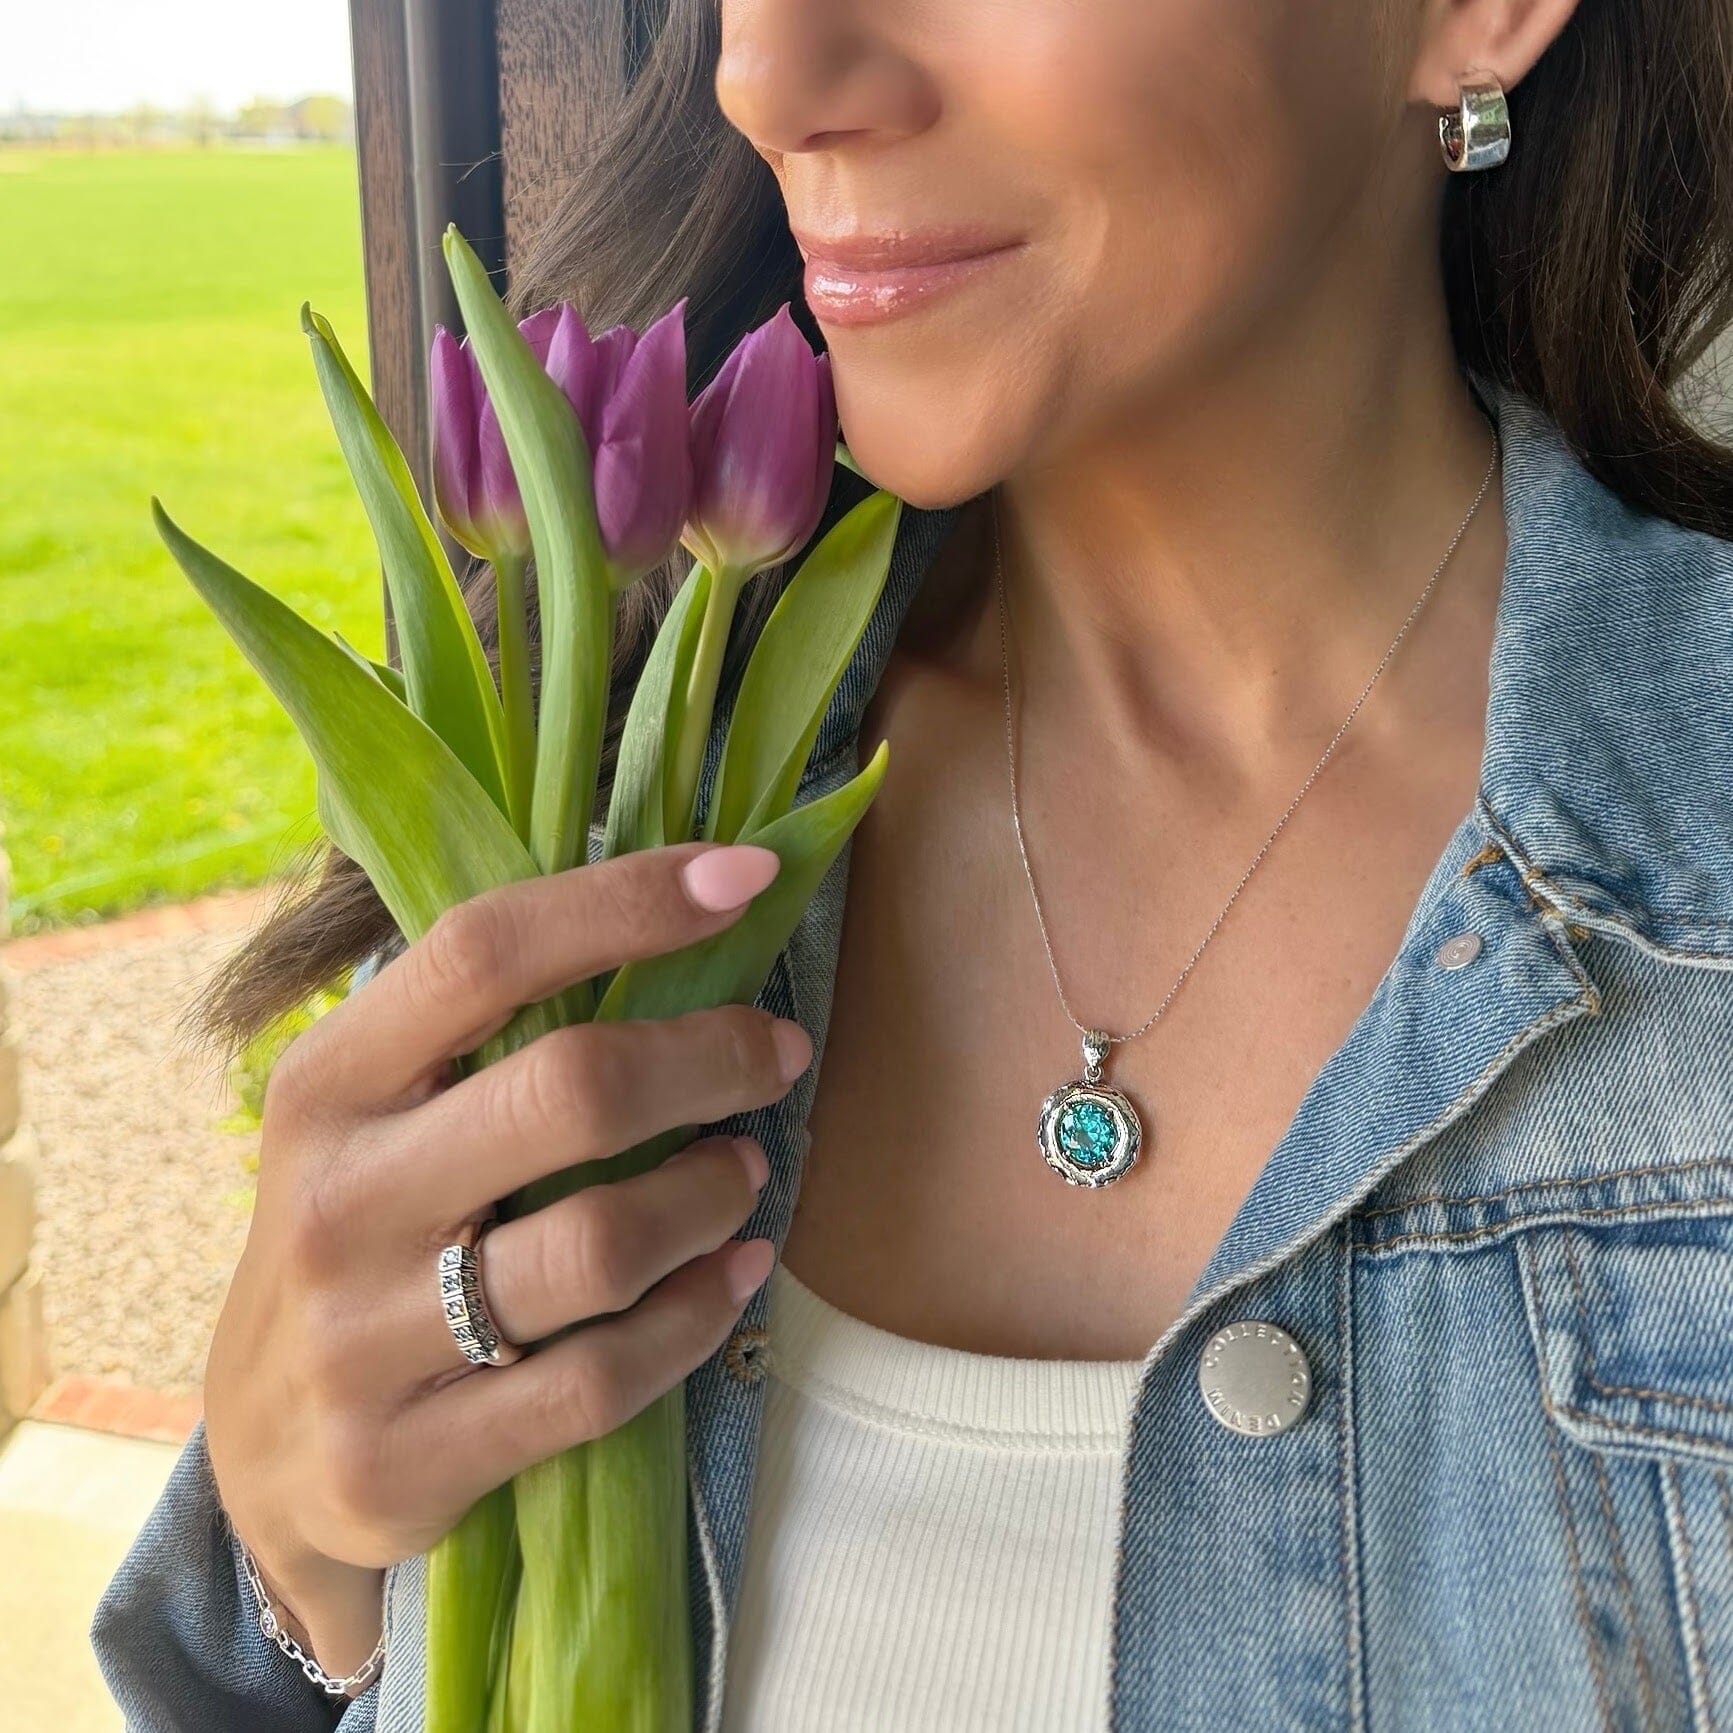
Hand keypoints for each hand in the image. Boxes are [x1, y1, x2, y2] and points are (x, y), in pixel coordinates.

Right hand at [203, 840, 808, 1682]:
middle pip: (571, 1091)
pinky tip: (738, 1275)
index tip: (745, 876)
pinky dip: (699, 1316)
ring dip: (713, 1194)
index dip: (627, 901)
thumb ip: (479, 1033)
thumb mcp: (371, 1120)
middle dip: (710, 1057)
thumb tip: (677, 912)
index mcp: (326, 1086)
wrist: (269, 1454)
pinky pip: (603, 1379)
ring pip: (603, 1242)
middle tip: (778, 1053)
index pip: (484, 951)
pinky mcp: (408, 1458)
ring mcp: (365, 1339)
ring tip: (747, 1171)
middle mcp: (336, 1201)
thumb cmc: (362, 1236)